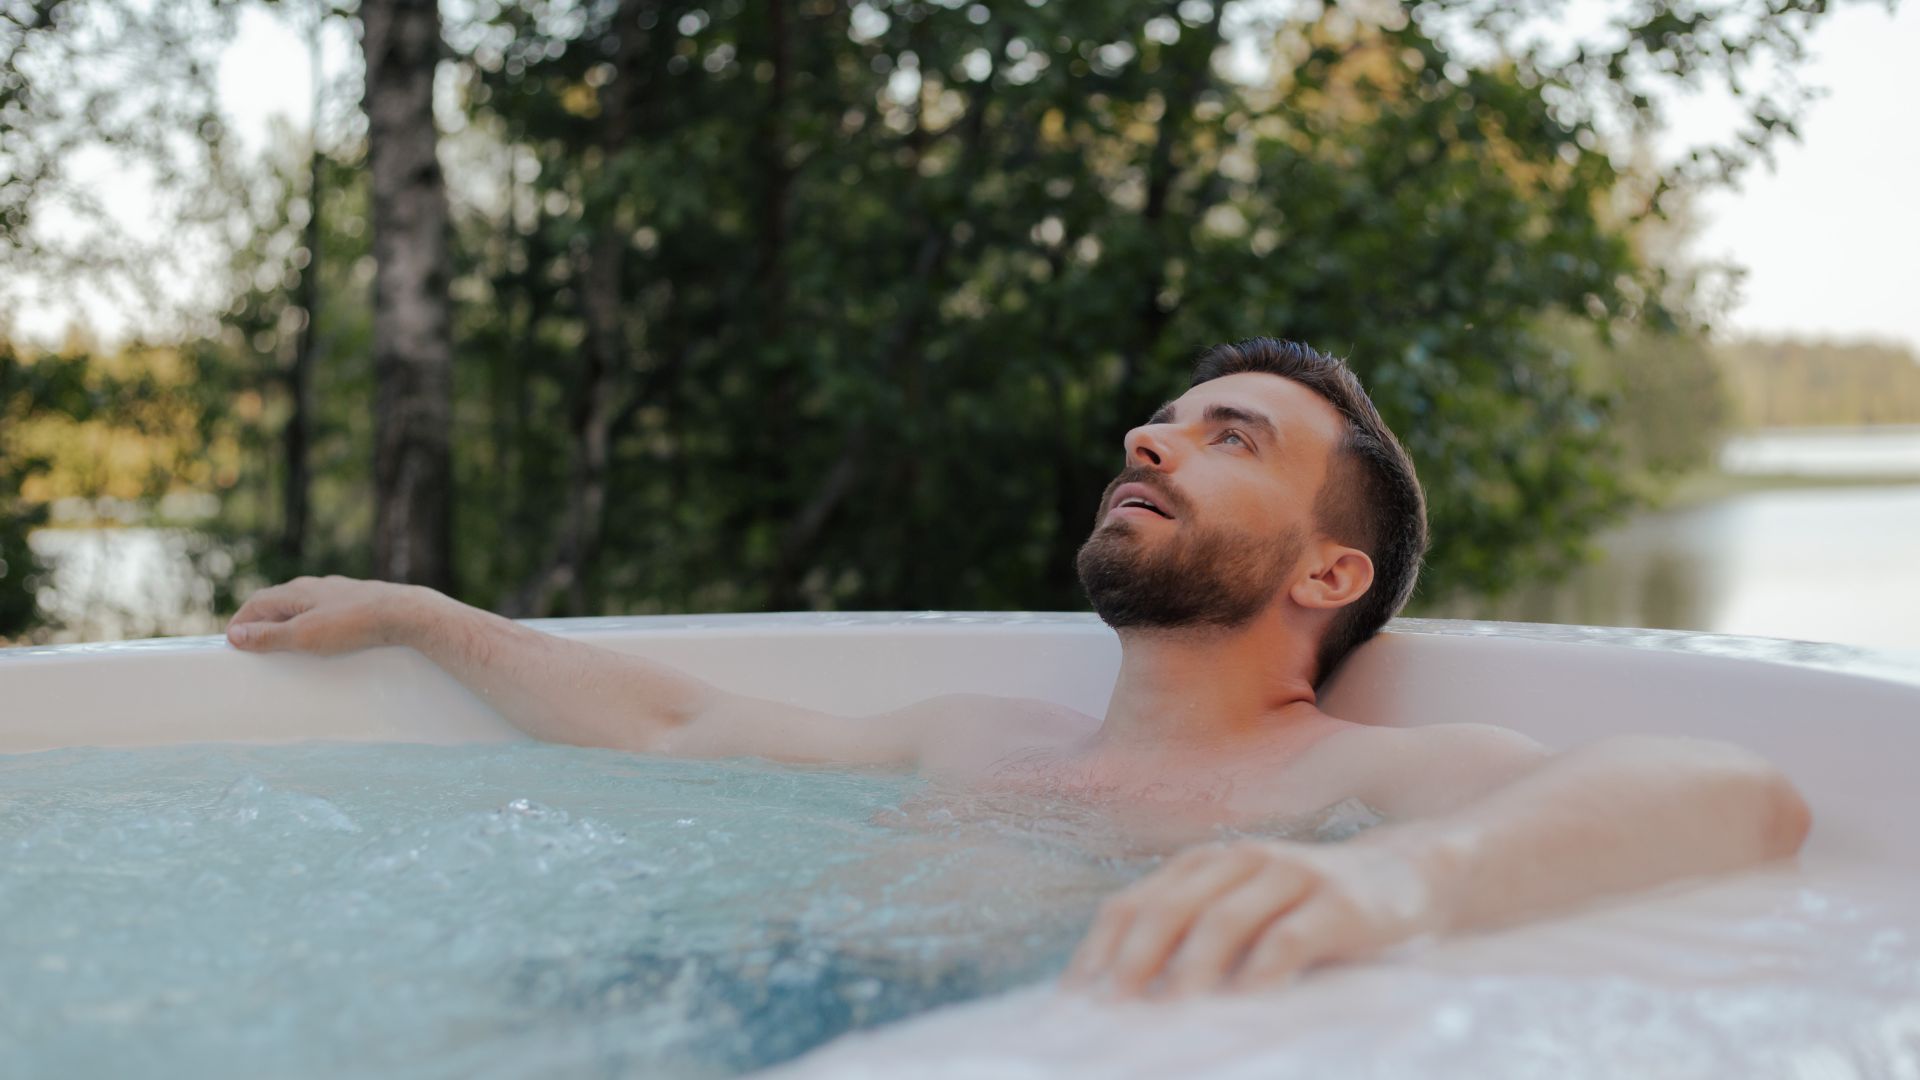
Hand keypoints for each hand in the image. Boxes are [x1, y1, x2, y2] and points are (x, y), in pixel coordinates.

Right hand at [226, 575, 432, 655]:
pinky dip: (312, 627)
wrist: (405, 614)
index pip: (257, 603)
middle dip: (262, 624)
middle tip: (254, 648)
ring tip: (284, 648)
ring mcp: (337, 594)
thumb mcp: (305, 635)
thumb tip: (235, 634)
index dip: (241, 622)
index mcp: (297, 591)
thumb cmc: (354, 624)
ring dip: (288, 625)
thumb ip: (270, 635)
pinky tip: (321, 641)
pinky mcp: (358, 603)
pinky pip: (324, 614)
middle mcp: (315, 587)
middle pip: (278, 603)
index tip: (232, 644)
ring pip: (303, 607)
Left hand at [1063, 835, 1451, 998]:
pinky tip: (1242, 1006)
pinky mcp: (1335, 903)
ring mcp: (1289, 876)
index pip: (1131, 904)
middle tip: (1109, 1013)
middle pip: (1166, 910)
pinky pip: (1287, 940)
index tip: (1072, 1000)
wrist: (1406, 873)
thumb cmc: (1308, 907)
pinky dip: (1258, 974)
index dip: (1097, 952)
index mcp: (1203, 865)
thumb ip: (1195, 939)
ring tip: (1166, 1016)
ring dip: (1187, 973)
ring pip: (1221, 921)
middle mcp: (1238, 860)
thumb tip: (1129, 1001)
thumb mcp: (1245, 910)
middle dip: (1131, 964)